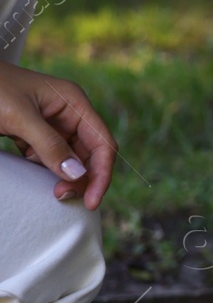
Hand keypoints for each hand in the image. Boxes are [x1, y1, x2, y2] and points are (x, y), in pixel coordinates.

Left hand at [0, 61, 116, 208]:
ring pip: (70, 158)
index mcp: (73, 102)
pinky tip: (39, 177)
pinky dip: (48, 171)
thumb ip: (49, 145)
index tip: (92, 200)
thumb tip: (77, 175)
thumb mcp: (20, 117)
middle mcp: (68, 113)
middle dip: (82, 177)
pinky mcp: (34, 133)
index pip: (102, 142)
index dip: (101, 172)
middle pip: (89, 153)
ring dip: (66, 177)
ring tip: (55, 192)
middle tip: (63, 196)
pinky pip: (50, 157)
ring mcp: (51, 123)